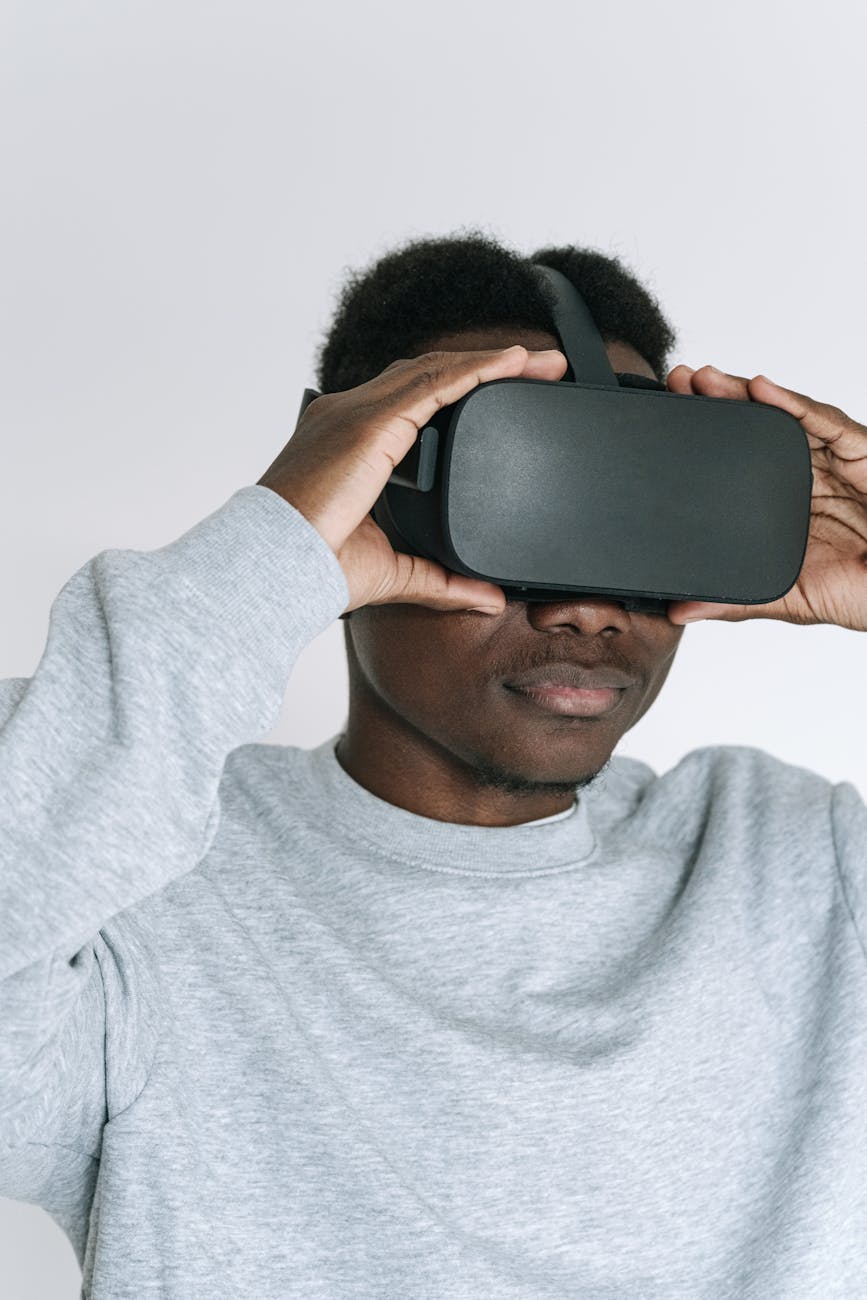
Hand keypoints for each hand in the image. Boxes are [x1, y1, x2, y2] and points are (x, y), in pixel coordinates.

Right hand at [257, 346, 567, 613]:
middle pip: (427, 375)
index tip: (502, 394)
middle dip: (483, 367)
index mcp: (347, 442)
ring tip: (541, 361)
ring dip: (492, 361)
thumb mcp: (396, 573)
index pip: (409, 400)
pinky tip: (514, 363)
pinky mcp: (371, 422)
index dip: (456, 390)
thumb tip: (488, 598)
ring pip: (436, 370)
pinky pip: (436, 382)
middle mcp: (348, 415)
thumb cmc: (314, 569)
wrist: (276, 569)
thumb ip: (443, 581)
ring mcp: (357, 412)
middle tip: (538, 368)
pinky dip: (478, 369)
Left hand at [664, 364, 866, 631]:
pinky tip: (761, 389)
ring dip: (744, 393)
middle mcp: (809, 473)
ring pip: (784, 416)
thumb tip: (679, 612)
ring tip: (705, 379)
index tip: (663, 422)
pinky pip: (825, 423)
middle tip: (676, 382)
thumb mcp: (789, 598)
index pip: (739, 460)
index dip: (704, 439)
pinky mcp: (862, 452)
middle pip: (756, 428)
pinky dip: (793, 404)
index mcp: (786, 501)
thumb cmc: (861, 590)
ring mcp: (835, 460)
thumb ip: (735, 600)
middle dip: (716, 402)